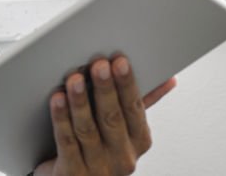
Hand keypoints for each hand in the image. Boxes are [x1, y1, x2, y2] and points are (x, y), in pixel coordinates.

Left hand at [34, 56, 176, 175]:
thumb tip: (168, 78)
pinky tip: (56, 100)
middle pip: (113, 118)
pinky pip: (67, 144)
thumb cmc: (99, 149)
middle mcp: (122, 157)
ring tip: (73, 78)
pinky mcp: (73, 174)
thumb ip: (139, 103)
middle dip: (106, 89)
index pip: (135, 109)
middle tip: (98, 64)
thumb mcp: (124, 128)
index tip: (120, 60)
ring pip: (88, 130)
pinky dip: (61, 120)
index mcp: (138, 141)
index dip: (127, 84)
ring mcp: (98, 167)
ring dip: (81, 102)